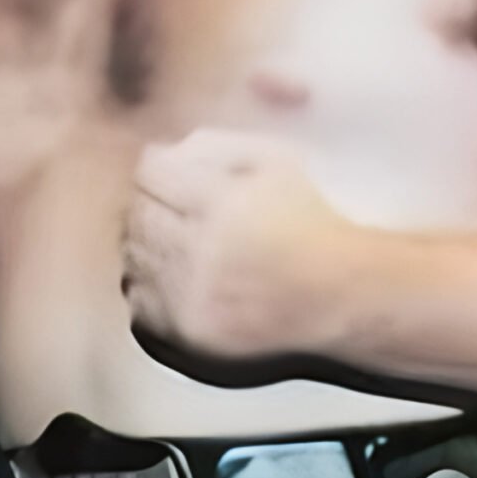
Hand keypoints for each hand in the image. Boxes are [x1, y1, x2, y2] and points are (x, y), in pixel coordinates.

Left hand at [123, 129, 353, 362]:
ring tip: (179, 243)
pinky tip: (176, 277)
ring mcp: (193, 296)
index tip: (169, 177)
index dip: (157, 171)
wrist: (343, 296)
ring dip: (147, 245)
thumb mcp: (276, 162)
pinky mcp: (190, 331)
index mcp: (221, 203)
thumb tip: (162, 150)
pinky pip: (139, 300)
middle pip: (137, 214)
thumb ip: (215, 146)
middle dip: (150, 206)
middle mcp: (202, 250)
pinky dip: (148, 285)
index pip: (150, 174)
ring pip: (133, 256)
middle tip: (174, 211)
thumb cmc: (310, 222)